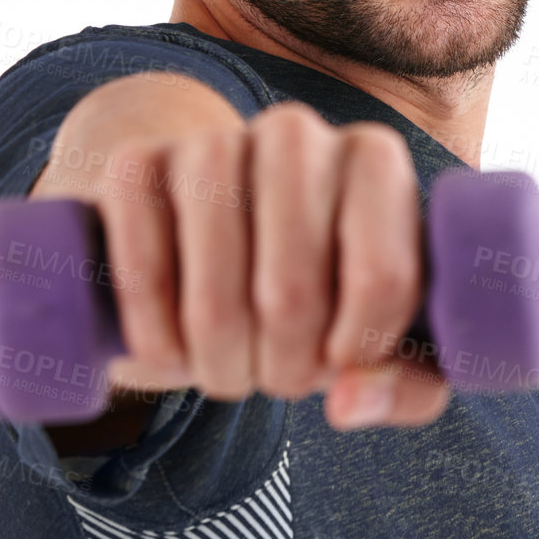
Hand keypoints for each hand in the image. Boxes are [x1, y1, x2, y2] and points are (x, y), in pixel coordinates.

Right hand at [31, 98, 447, 430]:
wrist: (213, 233)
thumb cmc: (321, 290)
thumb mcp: (384, 339)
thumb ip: (403, 384)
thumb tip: (349, 403)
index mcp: (375, 159)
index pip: (382, 278)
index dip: (357, 352)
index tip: (340, 363)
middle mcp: (297, 134)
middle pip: (292, 296)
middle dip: (283, 369)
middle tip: (278, 374)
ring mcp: (210, 141)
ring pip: (214, 299)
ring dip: (219, 366)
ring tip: (230, 366)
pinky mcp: (135, 163)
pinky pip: (141, 278)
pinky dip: (156, 342)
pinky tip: (174, 351)